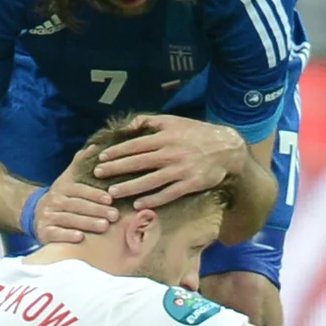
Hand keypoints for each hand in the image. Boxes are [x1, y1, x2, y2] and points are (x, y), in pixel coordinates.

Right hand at [33, 146, 118, 243]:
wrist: (35, 213)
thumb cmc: (62, 197)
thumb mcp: (69, 179)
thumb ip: (80, 165)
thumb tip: (94, 147)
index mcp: (63, 188)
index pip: (80, 190)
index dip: (95, 194)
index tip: (111, 199)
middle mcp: (54, 201)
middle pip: (76, 205)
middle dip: (96, 210)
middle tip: (115, 215)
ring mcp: (47, 216)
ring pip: (68, 219)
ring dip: (86, 223)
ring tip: (104, 226)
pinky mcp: (43, 231)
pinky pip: (55, 233)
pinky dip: (66, 236)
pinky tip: (80, 238)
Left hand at [92, 115, 246, 208]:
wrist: (227, 148)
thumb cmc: (197, 133)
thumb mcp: (174, 120)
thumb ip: (150, 121)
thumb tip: (128, 125)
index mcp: (166, 137)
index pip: (135, 145)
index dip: (117, 151)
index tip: (101, 157)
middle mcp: (171, 154)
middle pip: (138, 163)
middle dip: (116, 169)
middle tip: (99, 175)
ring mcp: (180, 170)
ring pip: (150, 181)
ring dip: (130, 187)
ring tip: (112, 193)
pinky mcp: (190, 184)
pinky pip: (168, 194)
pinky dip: (153, 200)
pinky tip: (139, 204)